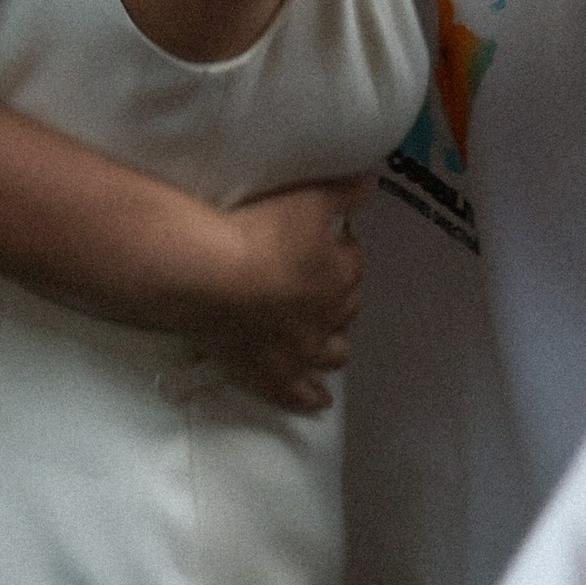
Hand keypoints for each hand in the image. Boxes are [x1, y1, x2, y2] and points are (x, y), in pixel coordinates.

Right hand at [197, 178, 371, 415]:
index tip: (328, 239)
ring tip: (324, 338)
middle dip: (339, 294)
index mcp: (341, 275)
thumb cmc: (259, 232)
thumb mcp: (306, 199)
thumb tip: (373, 183)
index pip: (353, 260)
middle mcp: (329, 318)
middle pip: (346, 308)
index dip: (342, 248)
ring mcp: (302, 353)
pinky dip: (310, 398)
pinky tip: (318, 401)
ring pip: (332, 354)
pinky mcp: (272, 376)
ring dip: (332, 345)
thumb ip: (343, 193)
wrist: (212, 278)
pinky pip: (298, 394)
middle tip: (318, 281)